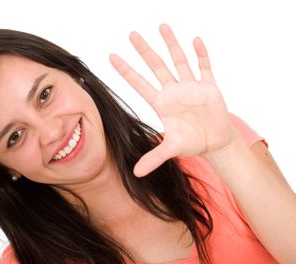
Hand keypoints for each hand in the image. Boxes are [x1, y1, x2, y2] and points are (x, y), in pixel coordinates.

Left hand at [110, 24, 234, 176]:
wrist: (216, 141)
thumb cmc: (192, 142)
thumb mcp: (172, 149)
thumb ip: (154, 158)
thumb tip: (136, 174)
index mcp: (161, 104)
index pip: (139, 84)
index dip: (126, 71)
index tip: (111, 56)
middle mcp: (173, 91)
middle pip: (156, 67)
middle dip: (144, 51)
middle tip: (131, 35)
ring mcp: (191, 87)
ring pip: (178, 61)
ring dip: (171, 45)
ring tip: (162, 27)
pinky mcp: (209, 87)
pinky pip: (204, 67)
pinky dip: (200, 55)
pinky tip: (195, 40)